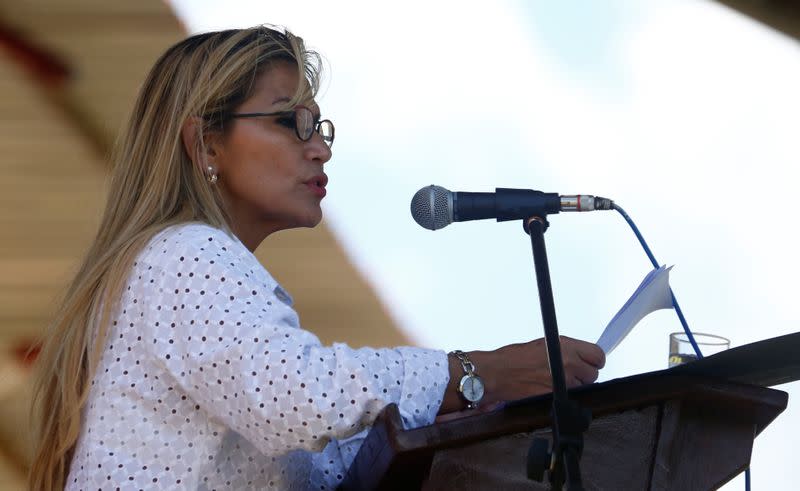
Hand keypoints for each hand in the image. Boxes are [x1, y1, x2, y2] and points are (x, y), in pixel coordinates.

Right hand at [438, 336, 604, 415]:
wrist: (496, 373)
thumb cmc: (513, 358)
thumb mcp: (543, 344)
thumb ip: (566, 350)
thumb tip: (580, 356)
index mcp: (565, 345)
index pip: (598, 355)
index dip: (593, 360)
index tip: (588, 362)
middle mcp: (567, 362)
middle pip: (593, 374)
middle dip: (583, 375)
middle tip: (568, 374)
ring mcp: (563, 381)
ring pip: (583, 388)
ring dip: (573, 387)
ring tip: (553, 382)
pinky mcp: (557, 396)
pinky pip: (570, 398)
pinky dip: (563, 396)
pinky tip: (549, 389)